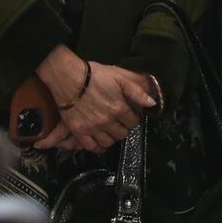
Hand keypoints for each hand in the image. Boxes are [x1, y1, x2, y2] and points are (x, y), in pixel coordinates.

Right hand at [35, 61, 154, 153]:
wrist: (69, 78)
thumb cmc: (95, 75)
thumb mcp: (119, 77)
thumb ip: (137, 91)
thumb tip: (151, 104)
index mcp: (119, 108)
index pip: (133, 122)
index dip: (133, 118)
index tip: (130, 115)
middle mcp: (107, 121)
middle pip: (122, 134)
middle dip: (124, 128)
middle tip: (120, 123)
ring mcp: (92, 128)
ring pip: (108, 142)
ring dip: (112, 138)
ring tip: (110, 131)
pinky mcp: (79, 131)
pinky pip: (91, 147)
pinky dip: (97, 147)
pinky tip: (100, 141)